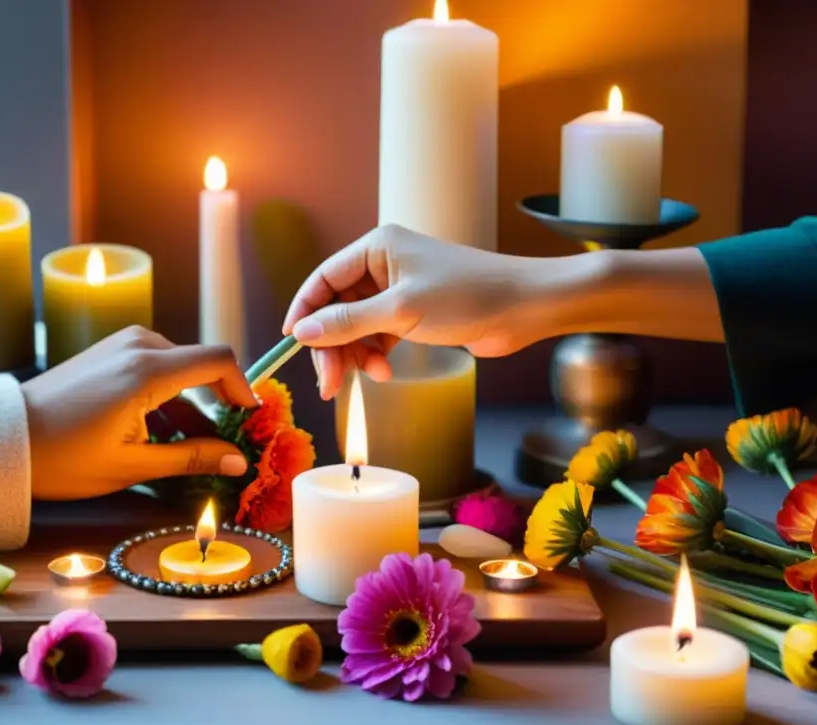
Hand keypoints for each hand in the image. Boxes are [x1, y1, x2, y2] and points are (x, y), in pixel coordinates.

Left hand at [21, 326, 256, 499]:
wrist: (3, 439)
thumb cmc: (63, 458)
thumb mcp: (132, 465)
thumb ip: (191, 459)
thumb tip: (238, 461)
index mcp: (148, 370)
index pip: (220, 360)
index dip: (243, 388)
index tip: (249, 421)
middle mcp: (139, 345)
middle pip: (201, 365)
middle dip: (218, 404)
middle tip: (225, 444)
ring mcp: (122, 344)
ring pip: (179, 368)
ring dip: (191, 405)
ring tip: (189, 450)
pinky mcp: (110, 351)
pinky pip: (155, 367)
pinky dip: (167, 397)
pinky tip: (159, 435)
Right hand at [283, 224, 596, 398]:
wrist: (523, 308)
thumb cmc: (466, 297)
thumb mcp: (399, 311)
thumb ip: (347, 323)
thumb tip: (301, 333)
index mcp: (377, 248)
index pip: (323, 279)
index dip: (305, 312)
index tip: (293, 345)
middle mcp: (384, 264)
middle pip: (337, 307)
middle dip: (332, 345)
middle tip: (329, 385)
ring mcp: (399, 289)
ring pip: (356, 325)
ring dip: (356, 354)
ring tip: (370, 377)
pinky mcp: (414, 312)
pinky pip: (378, 334)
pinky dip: (376, 354)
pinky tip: (384, 371)